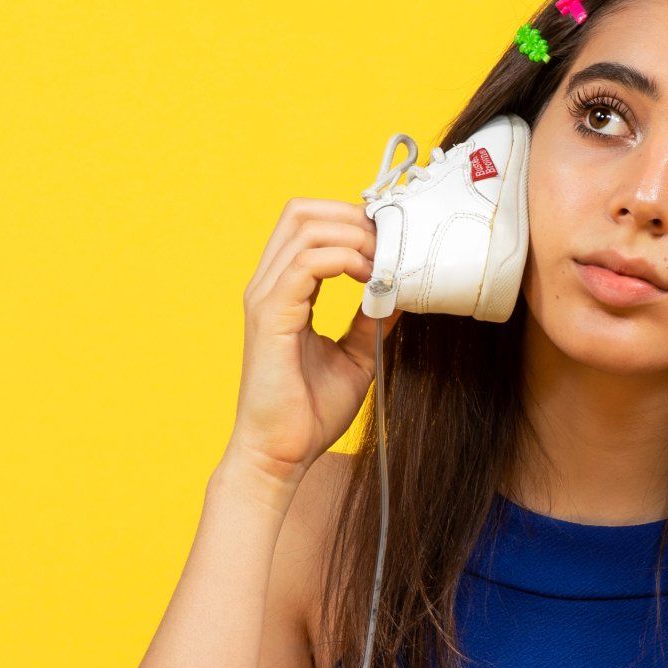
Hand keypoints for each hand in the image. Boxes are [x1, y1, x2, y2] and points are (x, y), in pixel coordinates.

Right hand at [230, 197, 401, 488]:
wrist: (281, 455)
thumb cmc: (308, 413)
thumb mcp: (356, 357)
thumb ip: (373, 321)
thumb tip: (401, 291)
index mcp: (284, 291)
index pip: (310, 226)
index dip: (352, 221)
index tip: (392, 241)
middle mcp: (269, 286)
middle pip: (302, 212)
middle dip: (352, 216)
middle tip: (391, 243)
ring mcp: (266, 298)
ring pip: (304, 227)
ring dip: (353, 235)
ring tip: (385, 260)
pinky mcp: (270, 316)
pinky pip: (306, 263)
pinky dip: (344, 259)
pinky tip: (370, 277)